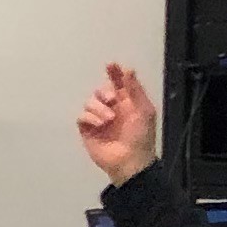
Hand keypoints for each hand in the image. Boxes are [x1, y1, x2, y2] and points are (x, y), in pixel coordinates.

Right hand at [75, 60, 160, 183]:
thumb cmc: (141, 137)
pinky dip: (90, 118)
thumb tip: (128, 70)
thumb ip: (135, 90)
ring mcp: (99, 119)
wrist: (130, 161)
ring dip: (99, 109)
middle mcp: (111, 108)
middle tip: (111, 99)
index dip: (114, 73)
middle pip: (100, 90)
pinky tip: (100, 125)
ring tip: (109, 120)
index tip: (111, 65)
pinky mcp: (88, 130)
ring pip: (90, 102)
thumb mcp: (144, 110)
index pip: (118, 83)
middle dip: (104, 92)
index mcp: (127, 102)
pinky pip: (82, 116)